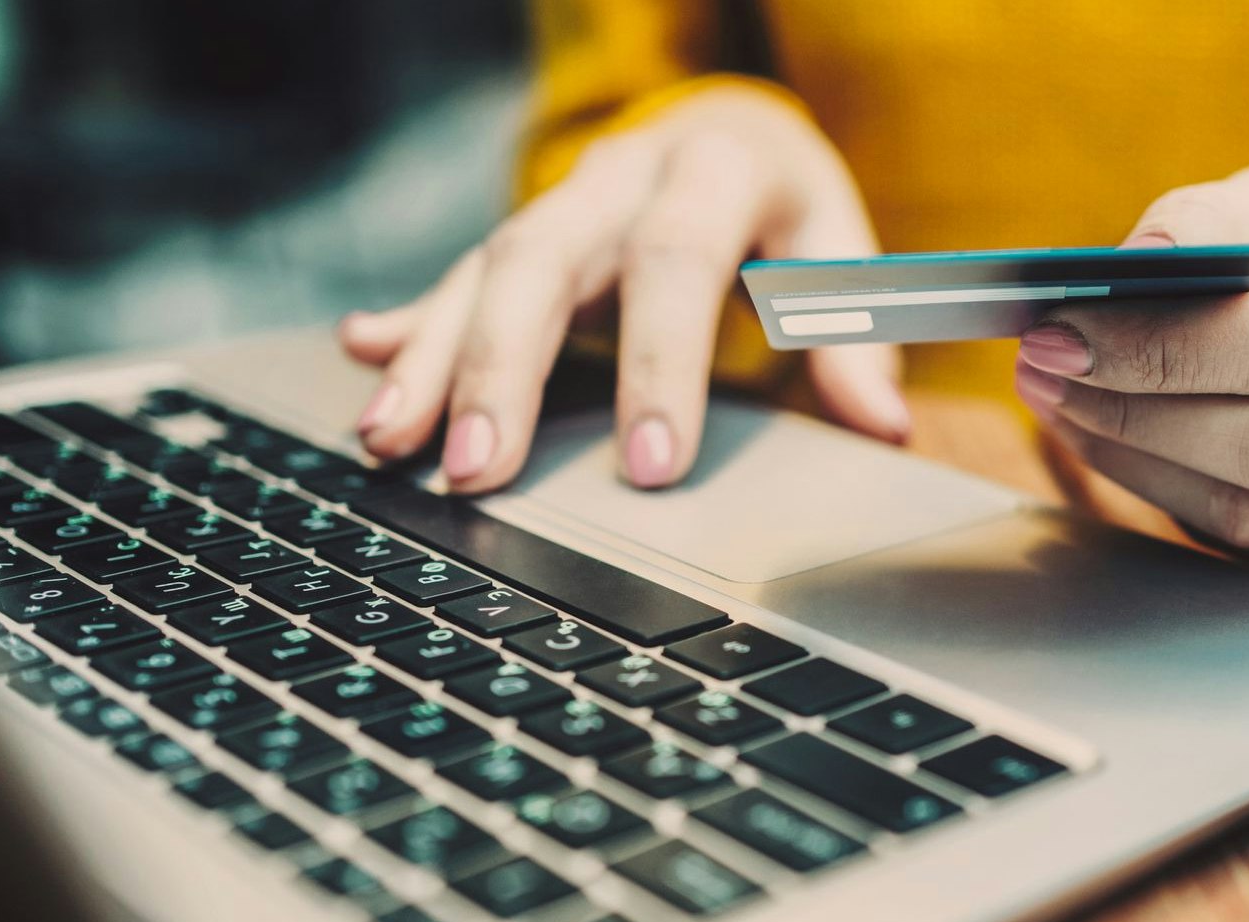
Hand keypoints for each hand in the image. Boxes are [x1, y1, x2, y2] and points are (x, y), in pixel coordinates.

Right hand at [338, 87, 907, 492]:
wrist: (732, 124)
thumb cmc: (789, 205)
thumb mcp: (840, 250)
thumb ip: (856, 334)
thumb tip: (883, 423)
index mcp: (713, 171)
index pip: (676, 262)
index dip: (660, 363)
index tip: (650, 465)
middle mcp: (621, 175)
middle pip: (545, 258)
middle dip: (503, 367)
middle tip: (478, 470)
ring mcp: (562, 202)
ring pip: (484, 268)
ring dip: (432, 358)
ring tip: (390, 441)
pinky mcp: (525, 234)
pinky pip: (455, 275)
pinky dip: (410, 324)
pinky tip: (365, 360)